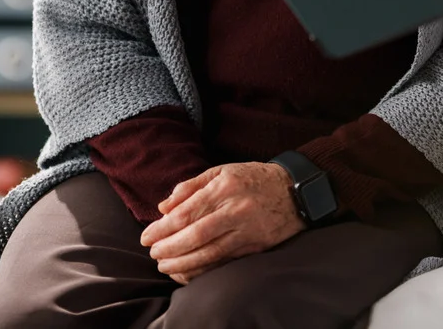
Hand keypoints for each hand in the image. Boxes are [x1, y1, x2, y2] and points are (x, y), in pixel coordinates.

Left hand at [140, 162, 305, 283]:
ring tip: (164, 266)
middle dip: (169, 249)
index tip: (146, 237)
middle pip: (195, 236)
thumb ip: (191, 187)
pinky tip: (187, 271)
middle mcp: (236, 210)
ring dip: (181, 264)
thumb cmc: (254, 179)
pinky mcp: (255, 247)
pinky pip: (223, 263)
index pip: (186, 213)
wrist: (296, 191)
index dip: (162, 229)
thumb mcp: (223, 171)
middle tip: (153, 254)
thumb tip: (164, 207)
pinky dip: (202, 270)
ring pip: (208, 254)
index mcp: (225, 187)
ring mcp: (247, 231)